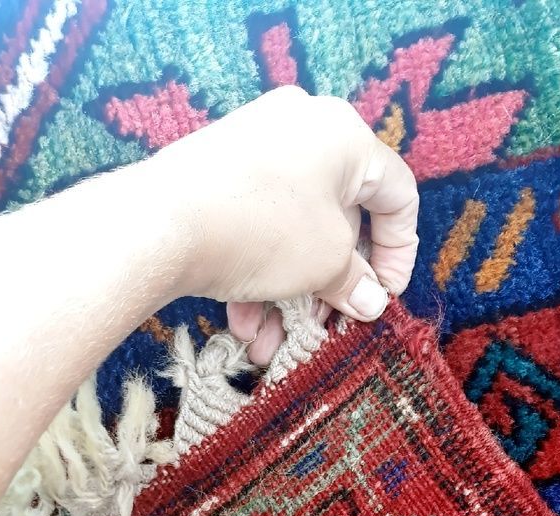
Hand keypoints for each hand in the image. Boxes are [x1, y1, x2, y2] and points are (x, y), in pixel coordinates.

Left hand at [150, 86, 418, 363]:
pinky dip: (257, 276)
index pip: (397, 193)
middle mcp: (301, 129)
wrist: (159, 224)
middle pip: (340, 217)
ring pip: (292, 231)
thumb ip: (356, 281)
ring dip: (290, 295)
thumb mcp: (326, 262)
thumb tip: (371, 301)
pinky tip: (243, 326)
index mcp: (344, 135)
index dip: (400, 252)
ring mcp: (254, 148)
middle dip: (334, 283)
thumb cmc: (260, 230)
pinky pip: (256, 227)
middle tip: (330, 324)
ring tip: (275, 342)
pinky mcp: (217, 174)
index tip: (385, 295)